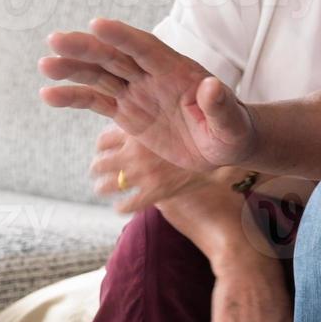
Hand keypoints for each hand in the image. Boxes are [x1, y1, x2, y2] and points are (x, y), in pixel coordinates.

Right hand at [39, 18, 255, 172]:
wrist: (223, 144)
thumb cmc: (232, 130)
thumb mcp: (231, 123)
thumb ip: (220, 105)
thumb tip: (212, 86)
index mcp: (177, 70)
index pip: (147, 48)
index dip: (123, 36)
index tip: (98, 25)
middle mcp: (152, 75)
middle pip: (115, 56)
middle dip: (87, 48)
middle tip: (56, 40)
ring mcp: (137, 91)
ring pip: (100, 75)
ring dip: (72, 69)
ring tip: (45, 64)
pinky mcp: (127, 111)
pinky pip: (96, 102)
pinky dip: (73, 98)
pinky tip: (49, 94)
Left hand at [90, 125, 224, 213]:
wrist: (222, 151)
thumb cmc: (198, 130)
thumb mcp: (171, 115)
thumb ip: (150, 119)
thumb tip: (132, 115)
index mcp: (137, 131)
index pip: (103, 139)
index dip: (102, 144)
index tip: (105, 146)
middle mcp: (135, 153)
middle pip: (100, 163)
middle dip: (98, 166)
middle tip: (99, 168)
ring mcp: (143, 176)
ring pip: (107, 185)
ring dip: (102, 186)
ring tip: (103, 187)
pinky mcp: (155, 194)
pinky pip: (128, 205)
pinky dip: (121, 207)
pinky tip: (121, 206)